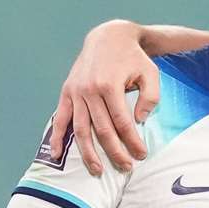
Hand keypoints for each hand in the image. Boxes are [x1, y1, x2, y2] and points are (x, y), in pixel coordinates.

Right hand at [48, 20, 159, 175]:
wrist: (109, 37)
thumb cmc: (133, 58)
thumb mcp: (151, 73)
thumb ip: (150, 98)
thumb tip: (139, 121)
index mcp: (110, 85)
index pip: (122, 122)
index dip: (132, 142)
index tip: (141, 155)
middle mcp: (89, 90)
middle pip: (102, 130)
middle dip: (114, 152)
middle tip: (126, 167)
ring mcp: (75, 92)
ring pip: (80, 129)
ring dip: (88, 153)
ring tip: (98, 170)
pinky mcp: (67, 92)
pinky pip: (60, 119)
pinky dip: (57, 138)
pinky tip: (58, 155)